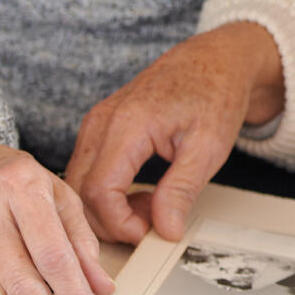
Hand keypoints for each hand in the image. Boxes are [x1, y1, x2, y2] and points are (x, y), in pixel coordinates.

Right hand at [64, 21, 284, 245]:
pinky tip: (142, 193)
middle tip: (151, 226)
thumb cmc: (215, 93)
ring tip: (153, 207)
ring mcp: (96, 122)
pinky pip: (88, 170)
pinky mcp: (99, 127)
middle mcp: (102, 121)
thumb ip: (181, 190)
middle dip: (110, 221)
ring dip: (109, 209)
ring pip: (79, 184)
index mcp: (128, 124)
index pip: (99, 192)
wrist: (216, 61)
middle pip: (79, 192)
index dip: (120, 224)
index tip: (148, 233)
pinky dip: (108, 192)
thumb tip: (165, 230)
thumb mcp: (209, 148)